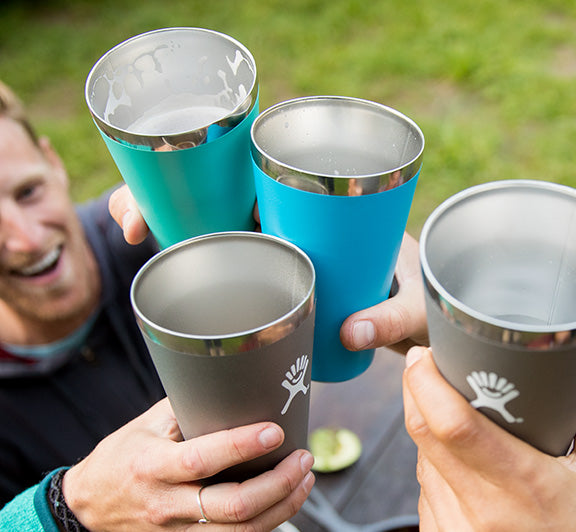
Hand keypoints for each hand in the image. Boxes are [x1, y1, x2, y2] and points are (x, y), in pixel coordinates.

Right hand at [63, 399, 314, 530]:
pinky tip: (286, 501)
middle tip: (303, 457)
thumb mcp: (147, 425)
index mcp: (152, 466)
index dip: (242, 446)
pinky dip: (269, 522)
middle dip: (279, 483)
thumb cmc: (122, 456)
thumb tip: (237, 383)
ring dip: (283, 505)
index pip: (202, 459)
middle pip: (232, 506)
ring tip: (305, 478)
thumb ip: (189, 408)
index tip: (276, 431)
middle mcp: (166, 504)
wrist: (87, 506)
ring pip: (241, 531)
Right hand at [109, 185, 429, 352]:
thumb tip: (350, 332)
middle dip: (172, 197)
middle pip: (227, 196)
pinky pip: (235, 269)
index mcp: (331, 208)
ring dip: (175, 229)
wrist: (436, 321)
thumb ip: (391, 319)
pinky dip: (200, 269)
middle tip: (130, 221)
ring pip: (222, 231)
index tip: (171, 177)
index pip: (267, 172)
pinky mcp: (284, 282)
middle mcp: (301, 222)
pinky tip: (166, 279)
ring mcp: (289, 251)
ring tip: (134, 238)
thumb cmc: (432, 298)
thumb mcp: (414, 305)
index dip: (215, 166)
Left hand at [403, 347, 575, 530]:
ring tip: (446, 410)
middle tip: (424, 363)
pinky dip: (433, 463)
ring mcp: (454, 526)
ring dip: (426, 426)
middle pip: (424, 434)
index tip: (425, 356)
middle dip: (415, 390)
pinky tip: (455, 459)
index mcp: (522, 483)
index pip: (457, 426)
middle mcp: (480, 507)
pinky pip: (424, 487)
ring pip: (421, 458)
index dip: (428, 384)